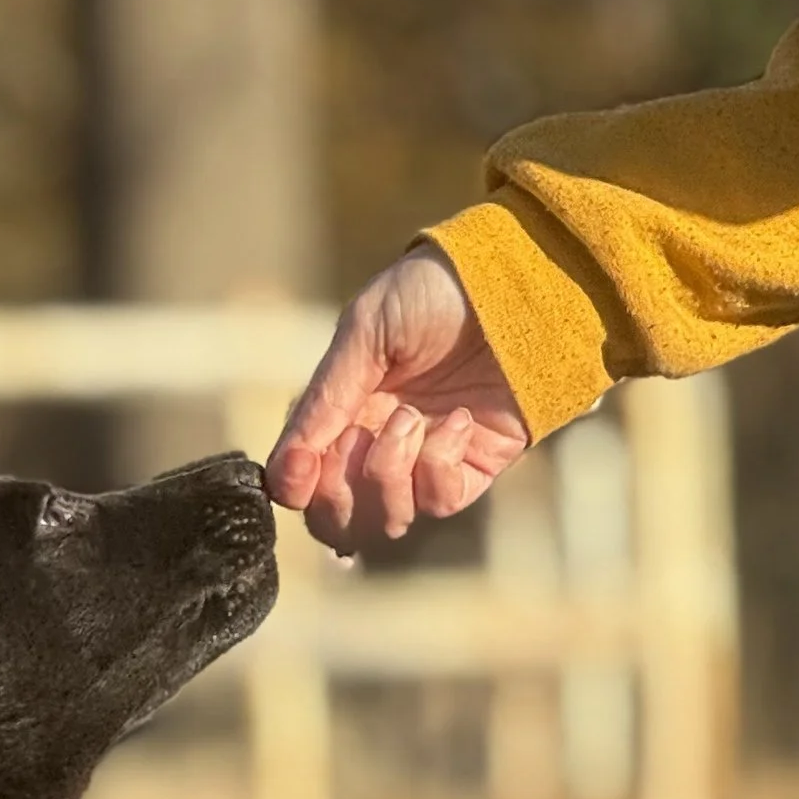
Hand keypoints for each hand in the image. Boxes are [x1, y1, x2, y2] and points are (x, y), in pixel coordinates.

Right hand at [266, 248, 532, 551]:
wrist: (517, 278)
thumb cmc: (435, 291)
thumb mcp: (365, 330)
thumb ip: (323, 402)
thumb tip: (281, 475)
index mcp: (344, 414)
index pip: (305, 485)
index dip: (297, 488)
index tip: (301, 468)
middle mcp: (380, 448)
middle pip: (339, 520)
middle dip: (339, 490)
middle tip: (359, 435)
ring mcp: (426, 463)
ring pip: (387, 520)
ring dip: (388, 472)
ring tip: (411, 417)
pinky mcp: (473, 469)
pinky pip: (440, 502)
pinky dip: (439, 464)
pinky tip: (456, 420)